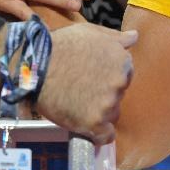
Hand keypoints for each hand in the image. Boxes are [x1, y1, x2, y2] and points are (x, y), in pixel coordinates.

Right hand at [34, 23, 136, 144]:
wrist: (34, 65)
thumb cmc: (60, 45)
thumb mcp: (89, 32)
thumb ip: (115, 37)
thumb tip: (135, 36)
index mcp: (122, 61)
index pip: (124, 76)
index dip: (107, 77)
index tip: (91, 77)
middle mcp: (120, 83)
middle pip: (118, 96)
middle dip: (104, 94)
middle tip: (82, 89)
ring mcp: (108, 104)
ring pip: (110, 114)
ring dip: (99, 112)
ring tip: (76, 103)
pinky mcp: (94, 123)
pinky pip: (104, 136)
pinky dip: (97, 134)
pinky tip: (84, 125)